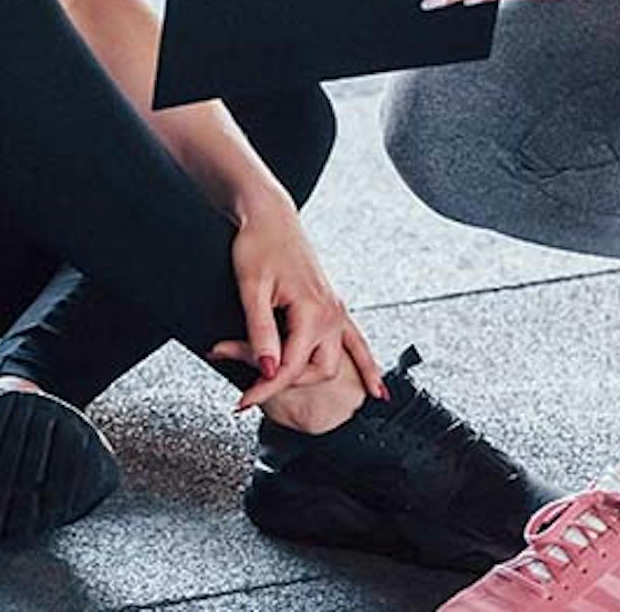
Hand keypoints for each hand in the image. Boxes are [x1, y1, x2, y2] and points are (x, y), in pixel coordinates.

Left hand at [207, 204, 384, 412]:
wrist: (270, 216)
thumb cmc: (258, 245)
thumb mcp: (251, 289)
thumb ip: (262, 332)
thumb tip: (268, 370)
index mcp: (313, 310)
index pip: (290, 366)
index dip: (263, 388)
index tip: (242, 402)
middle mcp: (332, 313)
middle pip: (315, 371)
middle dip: (285, 384)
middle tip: (250, 388)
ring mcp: (336, 310)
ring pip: (334, 361)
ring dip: (312, 379)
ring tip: (288, 399)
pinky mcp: (334, 307)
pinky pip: (357, 343)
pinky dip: (366, 367)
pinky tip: (377, 391)